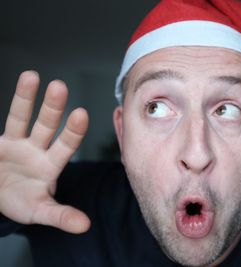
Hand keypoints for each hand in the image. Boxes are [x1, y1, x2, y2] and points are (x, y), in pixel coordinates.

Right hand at [0, 71, 89, 233]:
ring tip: (32, 75)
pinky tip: (9, 86)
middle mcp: (37, 148)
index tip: (82, 113)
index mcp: (51, 164)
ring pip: (22, 116)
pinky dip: (4, 107)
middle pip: (47, 125)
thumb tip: (85, 226)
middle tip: (60, 86)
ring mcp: (16, 142)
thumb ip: (61, 216)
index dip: (74, 130)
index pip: (66, 145)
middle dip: (53, 107)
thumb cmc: (24, 202)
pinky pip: (4, 122)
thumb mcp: (40, 211)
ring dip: (25, 97)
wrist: (0, 197)